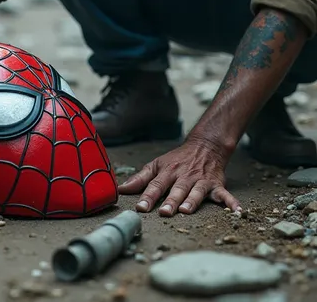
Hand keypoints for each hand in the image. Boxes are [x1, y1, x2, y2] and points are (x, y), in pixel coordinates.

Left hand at [118, 137, 240, 215]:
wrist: (205, 145)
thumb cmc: (177, 159)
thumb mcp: (157, 165)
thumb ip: (140, 179)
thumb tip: (121, 189)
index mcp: (168, 171)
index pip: (155, 185)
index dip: (147, 196)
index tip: (140, 207)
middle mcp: (184, 176)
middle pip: (176, 189)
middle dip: (170, 201)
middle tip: (164, 212)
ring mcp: (201, 180)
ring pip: (196, 191)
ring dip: (192, 201)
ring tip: (187, 210)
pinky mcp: (216, 184)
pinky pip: (224, 195)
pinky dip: (231, 202)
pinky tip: (236, 211)